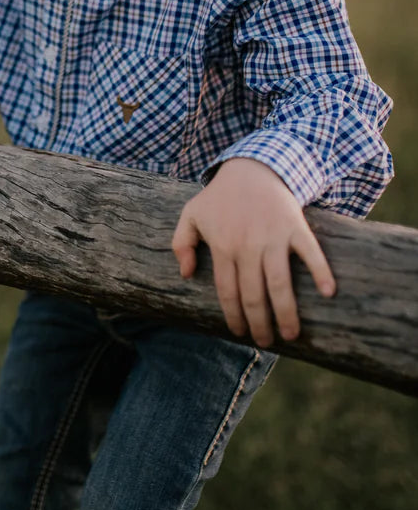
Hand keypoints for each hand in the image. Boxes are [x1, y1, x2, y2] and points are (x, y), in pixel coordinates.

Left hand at [171, 158, 335, 346]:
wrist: (253, 166)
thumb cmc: (220, 196)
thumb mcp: (191, 214)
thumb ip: (180, 244)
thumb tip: (185, 274)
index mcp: (222, 246)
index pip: (228, 291)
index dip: (234, 316)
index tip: (241, 333)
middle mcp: (247, 245)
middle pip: (253, 294)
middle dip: (260, 323)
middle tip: (266, 342)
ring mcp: (273, 236)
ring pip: (279, 282)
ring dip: (286, 312)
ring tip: (292, 334)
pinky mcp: (295, 226)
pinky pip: (310, 252)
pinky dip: (320, 271)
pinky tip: (328, 292)